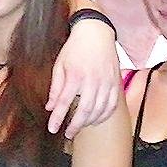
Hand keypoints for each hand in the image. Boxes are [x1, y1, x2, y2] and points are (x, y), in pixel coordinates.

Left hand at [47, 19, 118, 138]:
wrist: (96, 33)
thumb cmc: (75, 49)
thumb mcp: (59, 65)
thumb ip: (55, 88)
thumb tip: (50, 107)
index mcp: (75, 76)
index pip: (64, 103)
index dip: (57, 118)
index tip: (52, 128)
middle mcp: (92, 81)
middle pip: (84, 111)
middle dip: (75, 125)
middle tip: (67, 133)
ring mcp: (106, 82)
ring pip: (99, 110)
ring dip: (89, 122)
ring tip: (80, 127)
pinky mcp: (115, 83)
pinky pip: (112, 105)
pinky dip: (104, 116)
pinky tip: (96, 120)